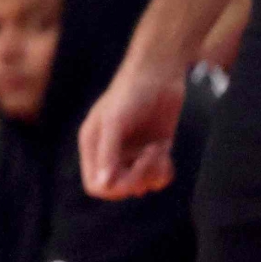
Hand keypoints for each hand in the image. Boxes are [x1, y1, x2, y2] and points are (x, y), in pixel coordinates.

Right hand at [80, 59, 185, 199]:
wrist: (159, 73)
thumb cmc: (131, 93)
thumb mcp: (115, 121)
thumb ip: (107, 153)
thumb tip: (103, 185)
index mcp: (94, 147)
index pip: (96, 185)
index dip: (113, 188)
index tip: (131, 175)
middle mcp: (112, 153)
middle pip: (120, 188)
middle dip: (137, 178)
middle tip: (150, 155)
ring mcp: (134, 154)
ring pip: (142, 185)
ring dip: (154, 171)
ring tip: (159, 148)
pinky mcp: (155, 151)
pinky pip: (158, 178)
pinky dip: (164, 171)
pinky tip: (166, 151)